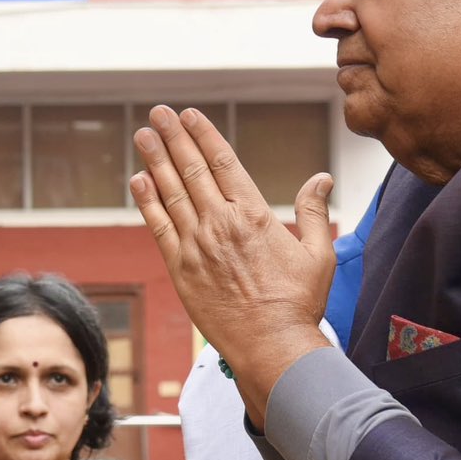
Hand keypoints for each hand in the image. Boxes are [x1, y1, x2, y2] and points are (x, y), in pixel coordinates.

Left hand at [130, 106, 336, 414]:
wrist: (271, 346)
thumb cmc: (298, 303)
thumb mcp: (319, 253)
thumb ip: (314, 211)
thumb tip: (321, 178)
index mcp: (254, 215)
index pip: (223, 162)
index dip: (204, 135)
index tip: (190, 115)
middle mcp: (221, 224)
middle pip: (192, 169)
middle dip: (174, 138)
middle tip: (159, 113)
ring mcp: (197, 246)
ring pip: (171, 193)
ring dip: (155, 161)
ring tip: (143, 135)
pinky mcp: (180, 269)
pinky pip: (159, 228)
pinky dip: (147, 202)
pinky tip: (138, 180)